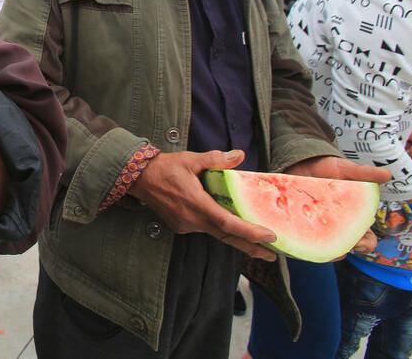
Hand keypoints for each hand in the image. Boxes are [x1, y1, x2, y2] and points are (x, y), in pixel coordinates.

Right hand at [130, 149, 277, 260]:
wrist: (139, 177)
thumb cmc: (165, 167)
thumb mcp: (191, 159)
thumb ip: (216, 159)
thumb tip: (239, 155)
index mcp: (196, 203)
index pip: (227, 223)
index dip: (249, 232)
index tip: (269, 237)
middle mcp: (192, 219)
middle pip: (226, 236)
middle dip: (251, 247)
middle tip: (272, 255)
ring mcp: (186, 225)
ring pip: (216, 233)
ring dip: (236, 237)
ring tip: (257, 242)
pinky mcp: (181, 226)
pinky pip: (205, 229)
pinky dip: (220, 229)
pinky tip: (230, 226)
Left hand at [284, 156, 389, 258]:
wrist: (300, 163)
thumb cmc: (327, 169)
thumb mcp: (345, 169)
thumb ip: (365, 174)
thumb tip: (387, 175)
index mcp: (353, 219)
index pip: (366, 241)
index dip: (365, 244)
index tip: (359, 242)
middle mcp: (337, 229)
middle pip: (344, 249)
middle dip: (341, 250)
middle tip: (334, 243)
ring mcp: (317, 230)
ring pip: (323, 251)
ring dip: (320, 249)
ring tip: (314, 241)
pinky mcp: (298, 229)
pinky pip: (301, 243)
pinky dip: (301, 242)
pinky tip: (298, 235)